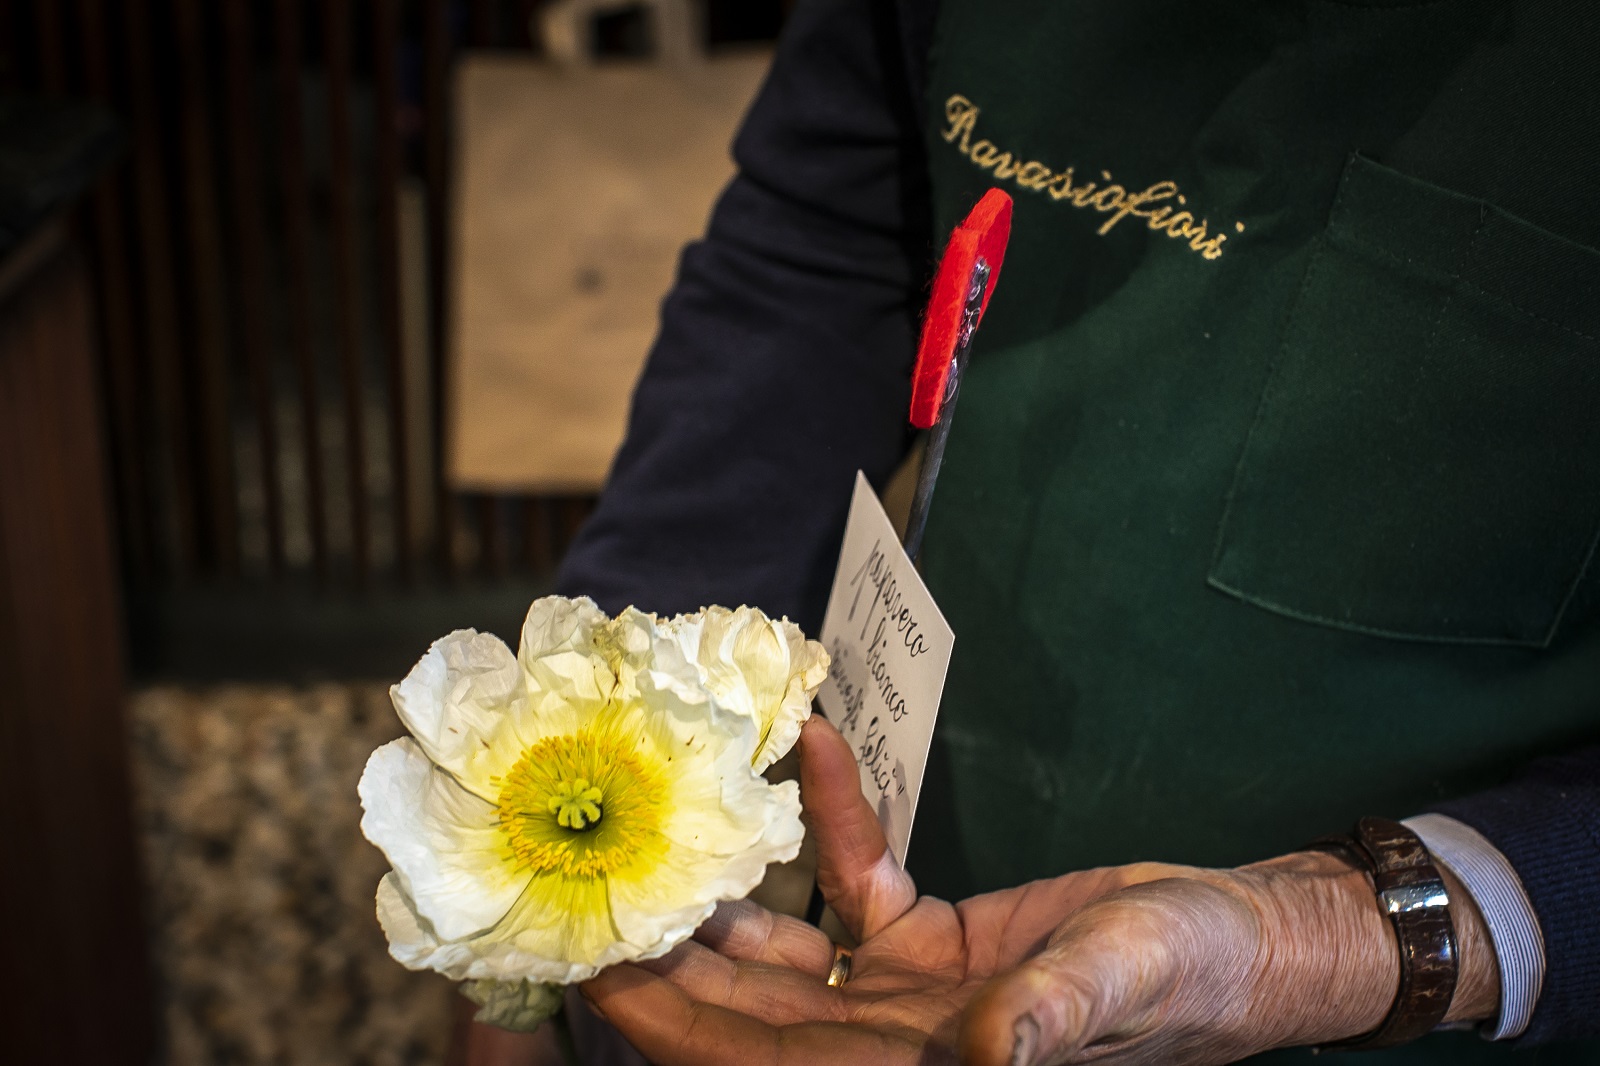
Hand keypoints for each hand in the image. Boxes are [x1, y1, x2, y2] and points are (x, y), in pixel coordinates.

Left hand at [583, 717, 1497, 1064]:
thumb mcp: (1127, 985)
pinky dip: (835, 818)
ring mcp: (904, 999)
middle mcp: (890, 1050)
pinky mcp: (932, 940)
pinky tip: (815, 744)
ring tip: (659, 822)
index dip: (672, 1025)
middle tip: (590, 878)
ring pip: (778, 958)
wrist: (1241, 944)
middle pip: (741, 1014)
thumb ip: (1055, 1014)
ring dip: (719, 897)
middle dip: (662, 957)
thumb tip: (990, 1052)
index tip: (595, 962)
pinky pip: (859, 880)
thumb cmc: (1196, 979)